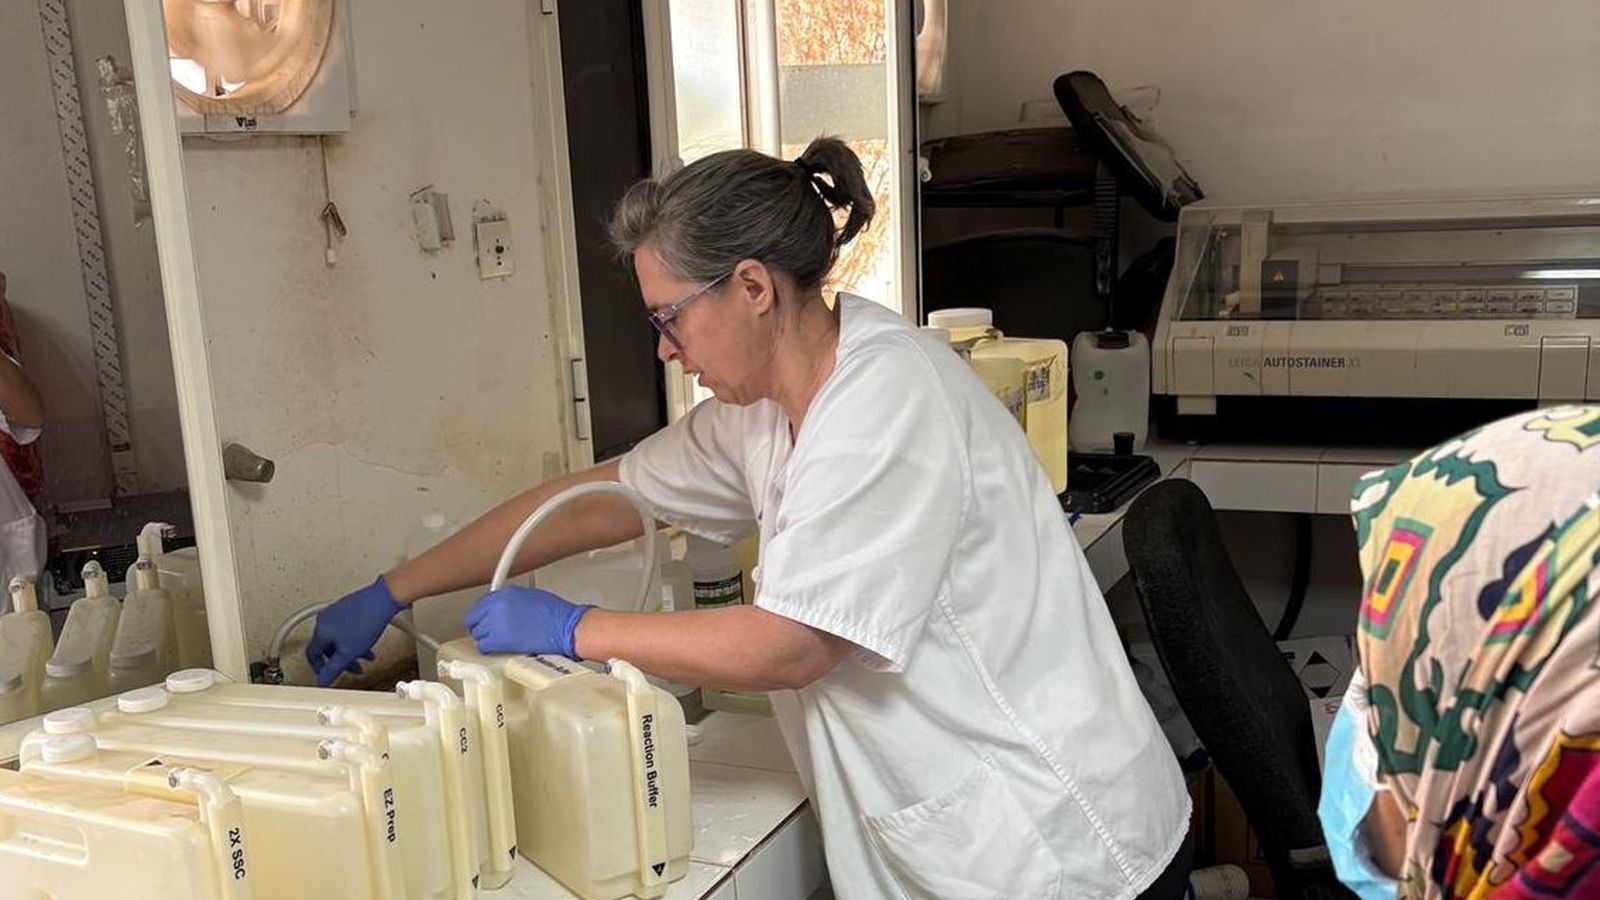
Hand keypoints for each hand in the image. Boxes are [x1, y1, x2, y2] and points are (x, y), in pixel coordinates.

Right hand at [306, 576, 404, 686]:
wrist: (384, 599)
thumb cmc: (367, 620)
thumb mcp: (349, 653)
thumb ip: (334, 669)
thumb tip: (323, 681)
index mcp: (321, 630)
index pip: (312, 654)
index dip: (319, 669)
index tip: (328, 676)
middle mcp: (325, 619)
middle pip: (328, 647)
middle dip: (341, 660)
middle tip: (353, 668)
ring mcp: (337, 612)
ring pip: (339, 638)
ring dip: (351, 650)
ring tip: (366, 656)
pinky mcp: (348, 608)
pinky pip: (346, 628)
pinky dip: (355, 639)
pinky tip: (368, 641)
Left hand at [464, 585, 591, 658]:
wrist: (565, 628)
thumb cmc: (557, 615)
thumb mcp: (532, 597)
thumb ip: (512, 602)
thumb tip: (504, 611)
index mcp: (506, 593)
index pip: (481, 603)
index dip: (483, 614)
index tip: (486, 620)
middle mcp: (498, 605)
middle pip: (473, 618)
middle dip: (480, 626)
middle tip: (489, 633)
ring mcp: (496, 622)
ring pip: (478, 634)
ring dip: (486, 638)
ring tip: (499, 641)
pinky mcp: (499, 640)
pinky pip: (483, 647)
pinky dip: (490, 649)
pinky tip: (500, 649)